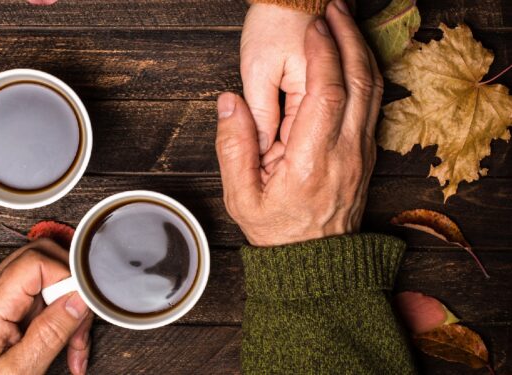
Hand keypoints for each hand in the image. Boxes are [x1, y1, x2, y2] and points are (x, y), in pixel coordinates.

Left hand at [0, 239, 92, 374]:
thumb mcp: (21, 370)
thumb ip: (51, 332)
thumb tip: (78, 299)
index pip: (35, 261)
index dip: (66, 276)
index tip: (82, 305)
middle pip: (42, 257)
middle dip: (70, 289)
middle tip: (79, 325)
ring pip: (45, 273)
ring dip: (66, 303)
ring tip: (72, 342)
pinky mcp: (0, 297)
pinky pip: (37, 289)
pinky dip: (56, 310)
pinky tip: (61, 337)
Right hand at [215, 0, 382, 246]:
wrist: (314, 263)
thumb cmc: (276, 230)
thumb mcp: (240, 198)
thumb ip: (233, 148)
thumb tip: (228, 102)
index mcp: (311, 162)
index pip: (327, 95)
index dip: (323, 54)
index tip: (314, 27)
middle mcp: (345, 153)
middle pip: (359, 83)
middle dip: (348, 38)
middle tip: (333, 8)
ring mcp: (361, 153)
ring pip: (373, 90)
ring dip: (361, 50)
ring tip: (344, 21)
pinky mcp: (366, 154)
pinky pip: (373, 104)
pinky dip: (367, 71)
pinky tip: (354, 54)